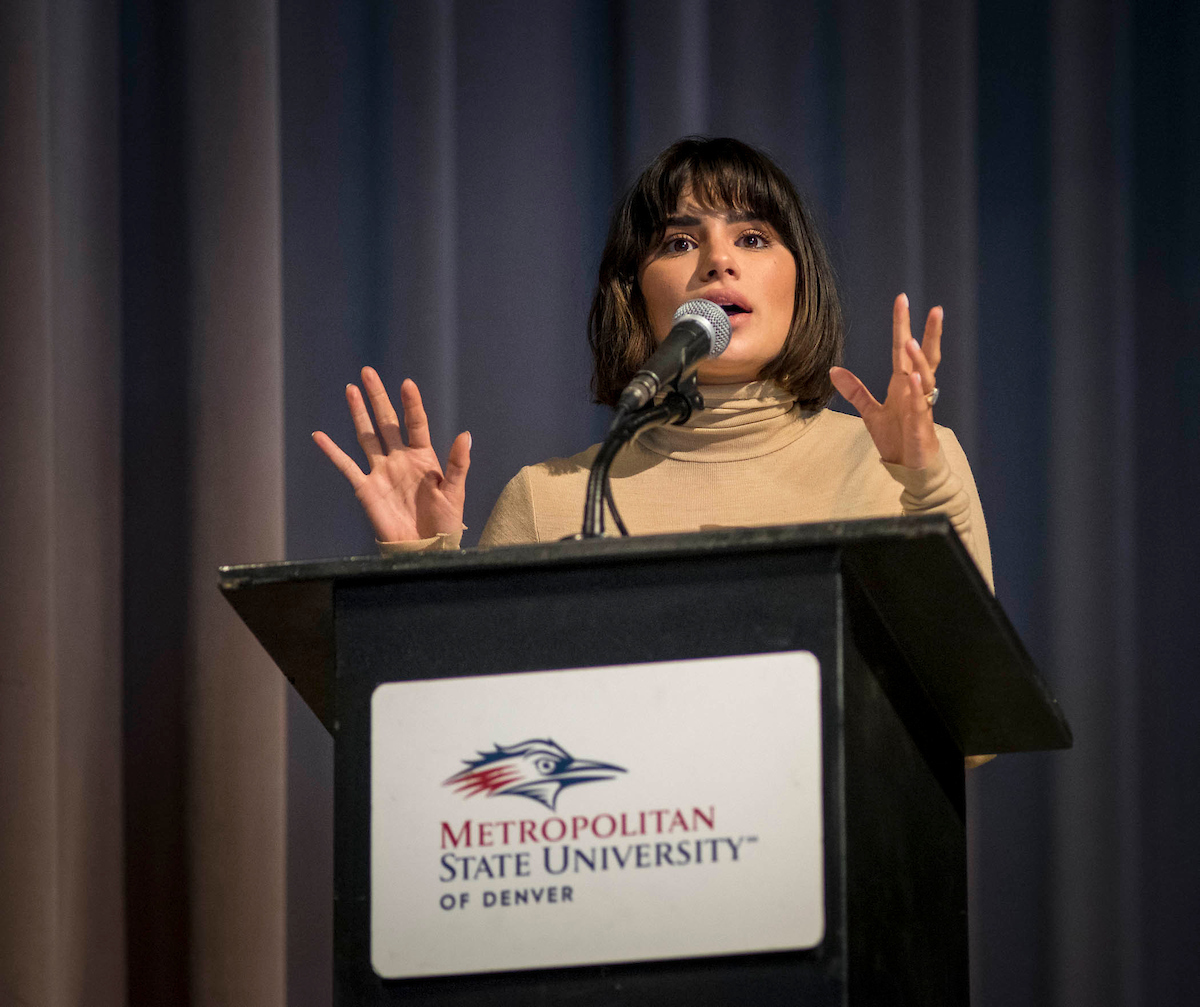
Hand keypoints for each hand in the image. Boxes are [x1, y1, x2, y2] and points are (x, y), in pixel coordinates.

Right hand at [312, 368, 470, 540]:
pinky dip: (332, 451)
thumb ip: (458, 464)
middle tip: (368, 372)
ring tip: (350, 389)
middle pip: (386, 422)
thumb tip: (465, 435)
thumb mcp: (455, 492)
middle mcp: (400, 459)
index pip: (416, 423)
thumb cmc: (445, 522)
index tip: (407, 383)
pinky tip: (320, 436)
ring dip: (358, 413)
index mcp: (423, 457)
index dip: (411, 404)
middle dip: (377, 397)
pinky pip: (346, 466)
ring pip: (367, 436)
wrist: (425, 548)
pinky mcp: (366, 488)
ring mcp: (381, 472)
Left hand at [829, 293, 941, 468]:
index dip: (902, 325)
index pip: (902, 349)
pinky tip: (911, 379)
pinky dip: (915, 392)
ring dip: (919, 360)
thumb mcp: (871, 412)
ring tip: (911, 341)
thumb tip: (834, 370)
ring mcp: (920, 406)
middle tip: (936, 309)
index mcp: (902, 384)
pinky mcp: (921, 425)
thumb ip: (855, 391)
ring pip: (924, 378)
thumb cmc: (897, 438)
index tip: (902, 300)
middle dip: (931, 334)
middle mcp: (915, 390)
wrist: (909, 467)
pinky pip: (919, 406)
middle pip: (925, 357)